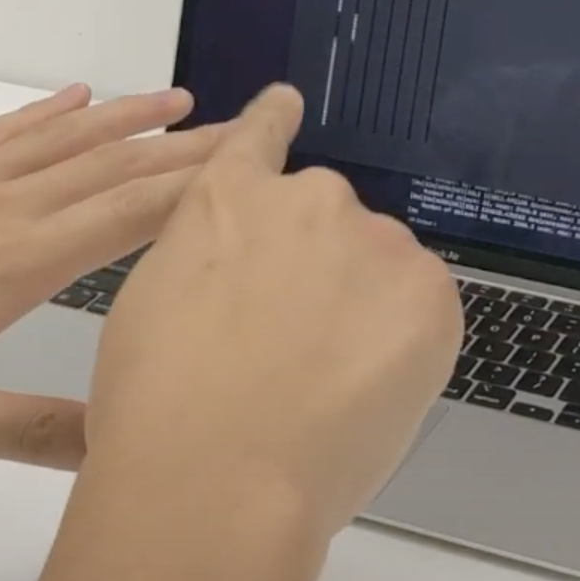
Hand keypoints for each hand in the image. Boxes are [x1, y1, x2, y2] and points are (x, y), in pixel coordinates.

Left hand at [0, 84, 225, 468]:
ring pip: (56, 144)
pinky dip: (39, 116)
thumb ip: (29, 428)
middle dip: (181, 145)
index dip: (196, 187)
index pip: (124, 214)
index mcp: (5, 263)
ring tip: (178, 99)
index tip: (257, 162)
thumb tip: (120, 440)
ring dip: (122, 120)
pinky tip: (67, 102)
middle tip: (247, 122)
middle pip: (104, 167)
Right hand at [29, 85, 462, 580]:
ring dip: (363, 308)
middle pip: (329, 222)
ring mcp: (371, 243)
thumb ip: (208, 265)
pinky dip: (403, 345)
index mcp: (224, 199)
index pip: (259, 137)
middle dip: (320, 272)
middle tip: (292, 352)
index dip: (274, 121)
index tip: (288, 103)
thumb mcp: (152, 307)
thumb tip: (248, 284)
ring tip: (322, 386)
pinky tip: (361, 391)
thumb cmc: (157, 411)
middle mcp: (304, 200)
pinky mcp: (427, 293)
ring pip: (380, 268)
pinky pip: (422, 308)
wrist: (214, 477)